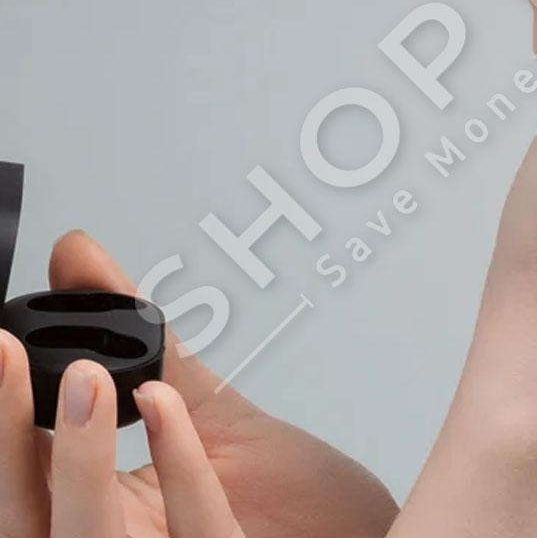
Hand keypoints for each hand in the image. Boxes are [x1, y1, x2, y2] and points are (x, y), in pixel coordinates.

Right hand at [6, 230, 399, 537]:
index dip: (3, 416)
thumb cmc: (280, 491)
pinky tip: (166, 404)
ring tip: (84, 377)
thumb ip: (142, 339)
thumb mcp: (204, 406)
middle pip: (29, 515)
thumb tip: (77, 256)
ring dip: (78, 458)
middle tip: (7, 352)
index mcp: (100, 516)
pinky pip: (195, 530)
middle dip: (8, 433)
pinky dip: (176, 460)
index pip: (24, 476)